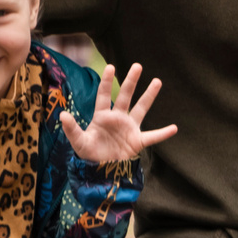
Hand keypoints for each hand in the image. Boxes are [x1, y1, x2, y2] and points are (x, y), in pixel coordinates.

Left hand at [59, 64, 178, 164]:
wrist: (101, 171)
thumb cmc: (89, 155)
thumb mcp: (79, 142)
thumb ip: (72, 129)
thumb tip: (62, 115)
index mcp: (102, 116)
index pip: (104, 95)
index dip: (107, 81)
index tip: (110, 67)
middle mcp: (117, 118)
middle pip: (125, 96)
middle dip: (131, 81)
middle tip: (137, 65)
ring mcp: (129, 129)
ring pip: (141, 109)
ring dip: (149, 96)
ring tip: (157, 81)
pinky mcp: (137, 141)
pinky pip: (152, 136)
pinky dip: (163, 133)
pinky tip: (174, 128)